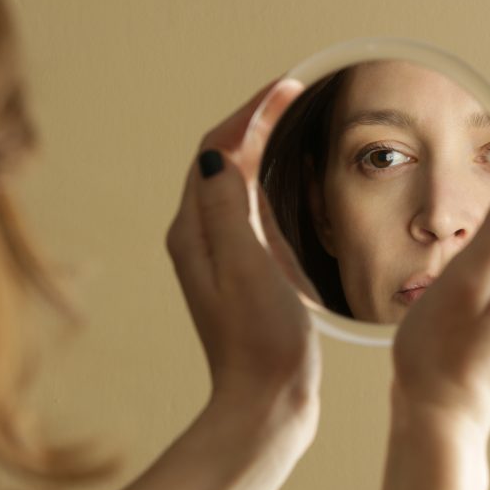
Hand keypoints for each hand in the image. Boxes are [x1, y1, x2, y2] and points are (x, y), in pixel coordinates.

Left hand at [166, 78, 320, 427]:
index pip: (213, 150)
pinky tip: (294, 181)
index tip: (287, 87)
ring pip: (237, 183)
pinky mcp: (246, 272)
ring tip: (294, 120)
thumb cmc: (260, 340)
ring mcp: (223, 256)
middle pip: (221, 161)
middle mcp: (202, 238)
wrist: (267, 402)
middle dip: (254, 121)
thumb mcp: (245, 268)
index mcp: (195, 232)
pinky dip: (271, 180)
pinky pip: (253, 208)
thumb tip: (213, 157)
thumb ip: (227, 209)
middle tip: (294, 93)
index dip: (248, 113)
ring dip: (261, 146)